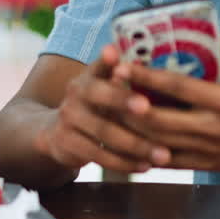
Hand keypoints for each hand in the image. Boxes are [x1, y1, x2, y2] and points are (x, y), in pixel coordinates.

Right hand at [34, 43, 170, 174]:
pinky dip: (124, 162)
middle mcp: (75, 93)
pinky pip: (98, 155)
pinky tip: (144, 166)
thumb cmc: (94, 107)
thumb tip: (123, 52)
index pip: (100, 66)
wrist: (57, 133)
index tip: (121, 64)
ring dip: (135, 144)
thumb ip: (118, 74)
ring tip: (163, 154)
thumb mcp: (102, 87)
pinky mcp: (67, 143)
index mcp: (88, 75)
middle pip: (100, 97)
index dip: (109, 63)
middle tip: (148, 108)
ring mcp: (68, 118)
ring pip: (104, 132)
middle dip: (123, 101)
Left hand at [113, 32, 219, 182]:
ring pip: (159, 143)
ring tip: (111, 108)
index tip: (123, 64)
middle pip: (160, 119)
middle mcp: (215, 130)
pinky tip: (129, 138)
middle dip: (129, 103)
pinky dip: (147, 152)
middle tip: (108, 86)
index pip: (180, 89)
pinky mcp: (208, 166)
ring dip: (132, 127)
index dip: (147, 76)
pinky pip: (171, 163)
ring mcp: (210, 151)